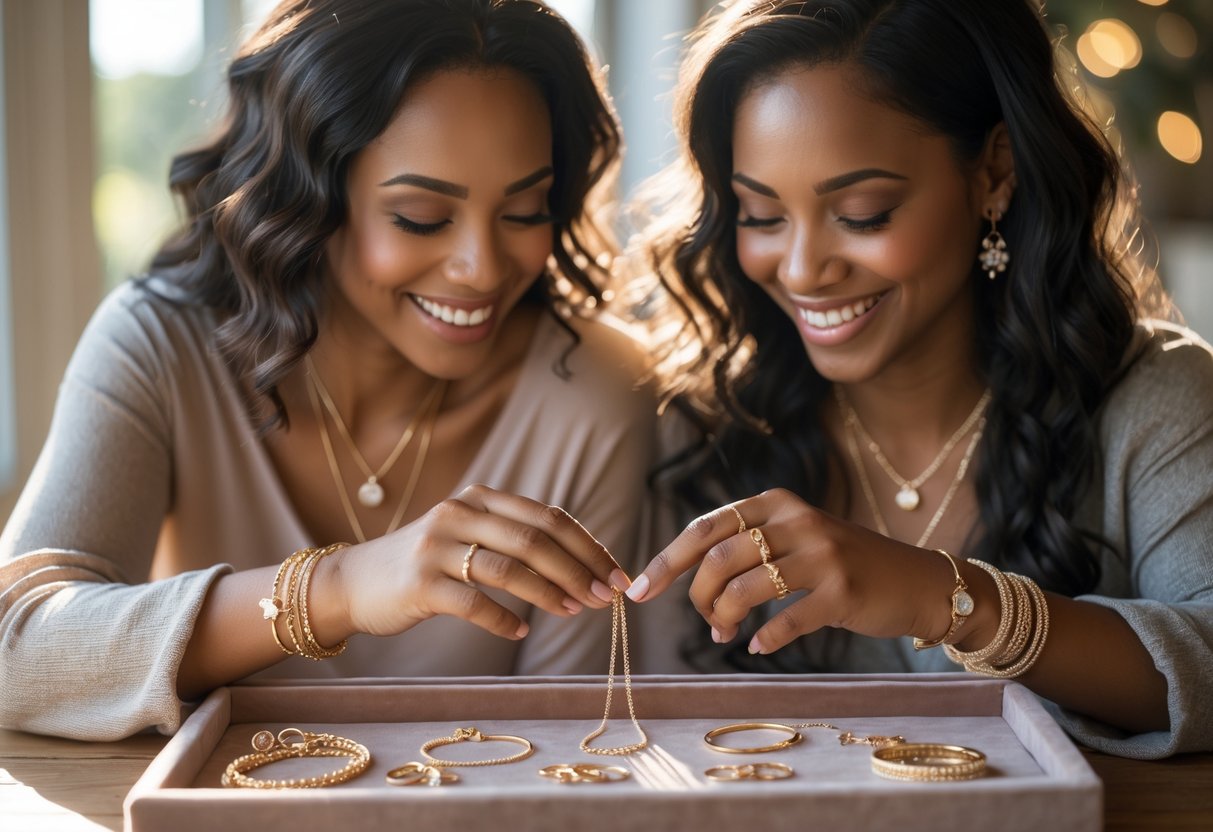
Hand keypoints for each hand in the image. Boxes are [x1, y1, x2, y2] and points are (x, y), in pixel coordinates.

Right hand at [331, 483, 629, 640]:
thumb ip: (513, 537)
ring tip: (576, 612)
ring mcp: (436, 547)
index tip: (617, 573)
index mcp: (480, 497)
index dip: (589, 545)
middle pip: (535, 539)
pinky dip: (505, 619)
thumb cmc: (425, 564)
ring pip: (510, 568)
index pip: (548, 517)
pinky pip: (474, 603)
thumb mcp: (468, 534)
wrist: (354, 583)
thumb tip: (583, 563)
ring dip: (551, 593)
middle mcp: (459, 513)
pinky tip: (522, 630)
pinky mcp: (419, 584)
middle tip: (607, 597)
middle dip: (580, 569)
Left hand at [625, 488, 956, 653]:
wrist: (914, 581)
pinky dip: (763, 638)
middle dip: (697, 597)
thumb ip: (746, 547)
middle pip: (718, 560)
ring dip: (725, 619)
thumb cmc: (842, 563)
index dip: (667, 561)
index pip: (705, 528)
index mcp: (776, 503)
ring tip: (728, 634)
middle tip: (707, 622)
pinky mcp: (842, 591)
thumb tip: (684, 578)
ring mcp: (822, 554)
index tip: (638, 592)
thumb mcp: (794, 537)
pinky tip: (759, 645)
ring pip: (744, 589)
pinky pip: (784, 620)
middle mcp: (797, 520)